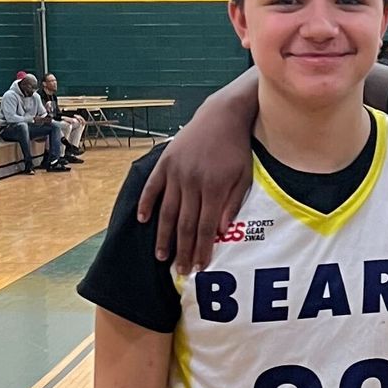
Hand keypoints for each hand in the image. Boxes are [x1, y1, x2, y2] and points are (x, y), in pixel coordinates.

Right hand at [134, 91, 256, 273]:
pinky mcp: (165, 162)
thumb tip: (220, 232)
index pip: (205, 228)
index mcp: (214, 188)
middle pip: (184, 225)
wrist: (221, 116)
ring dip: (163, 236)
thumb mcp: (244, 176)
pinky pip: (152, 187)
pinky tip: (143, 220)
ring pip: (166, 211)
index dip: (201, 249)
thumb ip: (232, 204)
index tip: (199, 267)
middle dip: (182, 250)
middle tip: (179, 271)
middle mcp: (192, 182)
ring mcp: (176, 172)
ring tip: (161, 256)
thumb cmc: (236, 149)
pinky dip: (146, 204)